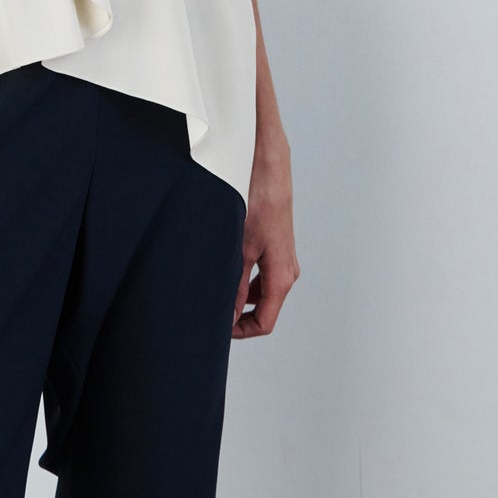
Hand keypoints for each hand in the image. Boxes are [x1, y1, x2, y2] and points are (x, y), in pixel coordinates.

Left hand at [233, 135, 298, 337]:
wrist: (269, 167)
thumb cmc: (259, 201)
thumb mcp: (241, 247)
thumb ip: (236, 284)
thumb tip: (228, 314)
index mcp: (282, 277)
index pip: (265, 322)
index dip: (241, 331)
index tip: (218, 329)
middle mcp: (287, 271)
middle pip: (264, 308)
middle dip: (239, 314)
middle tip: (211, 310)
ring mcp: (283, 258)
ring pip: (262, 291)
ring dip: (241, 295)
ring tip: (214, 289)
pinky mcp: (276, 246)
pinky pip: (262, 273)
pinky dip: (245, 278)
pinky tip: (225, 268)